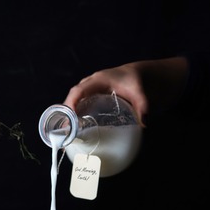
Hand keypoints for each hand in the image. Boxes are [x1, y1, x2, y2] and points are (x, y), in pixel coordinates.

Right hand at [63, 57, 188, 126]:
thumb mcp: (139, 93)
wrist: (134, 76)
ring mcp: (88, 89)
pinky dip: (74, 115)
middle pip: (72, 97)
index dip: (71, 103)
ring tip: (66, 133)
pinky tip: (74, 130)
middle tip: (65, 131)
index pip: (79, 90)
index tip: (69, 118)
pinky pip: (78, 104)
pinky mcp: (90, 96)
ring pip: (73, 101)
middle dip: (66, 113)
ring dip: (68, 116)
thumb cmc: (135, 82)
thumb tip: (144, 124)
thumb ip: (143, 107)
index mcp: (98, 80)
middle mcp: (90, 84)